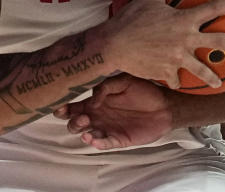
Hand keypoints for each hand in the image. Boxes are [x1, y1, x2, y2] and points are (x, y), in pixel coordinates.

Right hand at [54, 74, 174, 149]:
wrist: (165, 105)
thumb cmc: (143, 90)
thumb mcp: (124, 80)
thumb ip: (105, 86)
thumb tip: (92, 99)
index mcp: (96, 101)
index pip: (73, 105)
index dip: (63, 107)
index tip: (59, 105)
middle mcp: (98, 115)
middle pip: (74, 122)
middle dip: (72, 120)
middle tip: (82, 115)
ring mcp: (107, 128)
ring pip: (86, 134)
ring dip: (83, 132)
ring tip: (87, 125)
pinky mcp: (118, 139)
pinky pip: (104, 143)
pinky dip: (97, 143)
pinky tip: (95, 140)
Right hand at [96, 0, 224, 88]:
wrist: (114, 45)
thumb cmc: (131, 18)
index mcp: (183, 20)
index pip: (214, 9)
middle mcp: (185, 40)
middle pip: (219, 42)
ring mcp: (177, 59)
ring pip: (201, 70)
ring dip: (211, 77)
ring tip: (219, 82)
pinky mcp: (166, 73)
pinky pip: (175, 79)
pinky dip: (175, 80)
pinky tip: (176, 82)